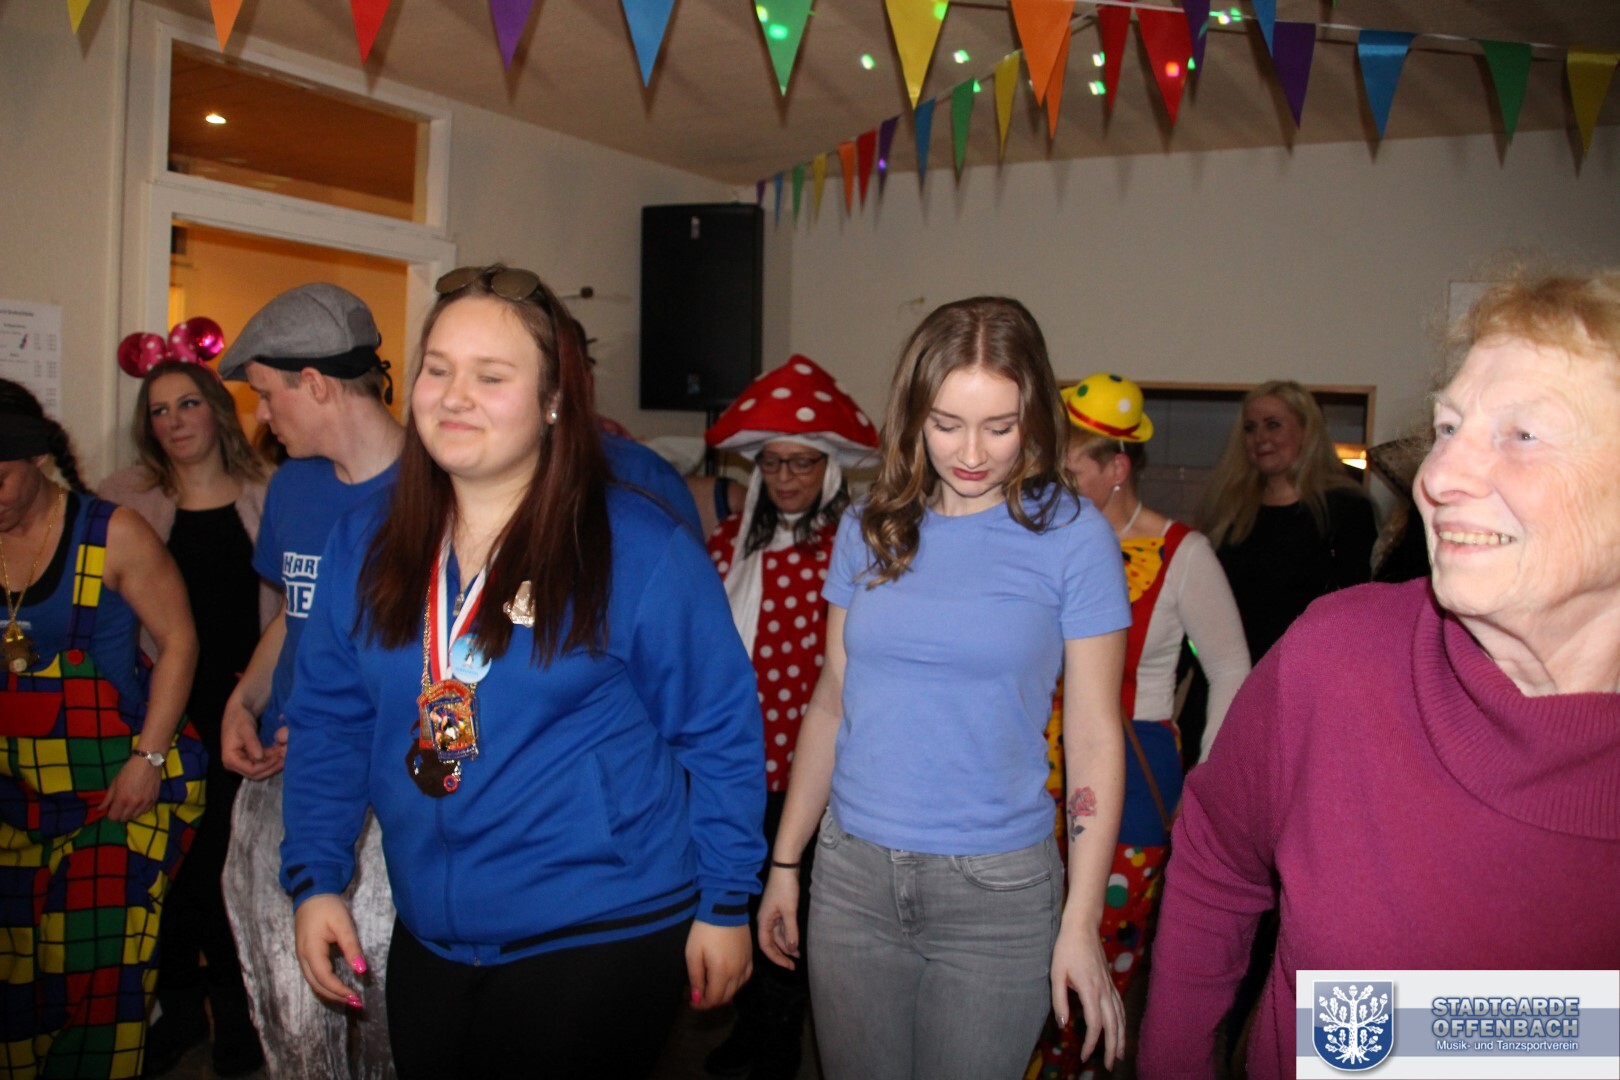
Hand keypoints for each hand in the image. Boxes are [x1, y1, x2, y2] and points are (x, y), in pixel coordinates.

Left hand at [100, 755, 161, 821]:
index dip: (110, 814)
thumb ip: (108, 798)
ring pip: (135, 816)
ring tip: (130, 804)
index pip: (113, 817)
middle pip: (124, 819)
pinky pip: (145, 811)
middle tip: (120, 806)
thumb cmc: (129, 770)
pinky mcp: (154, 800)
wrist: (148, 762)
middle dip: (120, 814)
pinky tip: (139, 802)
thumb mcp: (115, 782)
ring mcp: (145, 803)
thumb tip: (100, 809)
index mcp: (122, 799)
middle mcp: (134, 804)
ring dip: (131, 813)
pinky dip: (141, 809)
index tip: (111, 808)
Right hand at [221, 696, 283, 779]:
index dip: (267, 765)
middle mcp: (233, 764)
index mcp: (230, 758)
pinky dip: (271, 759)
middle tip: (285, 757)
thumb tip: (259, 757)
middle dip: (272, 766)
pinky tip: (280, 752)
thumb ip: (252, 743)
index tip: (279, 757)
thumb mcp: (246, 728)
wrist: (239, 711)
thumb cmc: (240, 717)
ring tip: (285, 753)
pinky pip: (261, 764)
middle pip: (256, 774)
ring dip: (273, 763)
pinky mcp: (247, 759)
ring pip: (260, 771)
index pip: (251, 770)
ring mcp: (240, 763)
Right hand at [294, 894, 367, 1007]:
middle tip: (356, 1003)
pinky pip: (313, 975)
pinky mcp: (305, 954)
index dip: (340, 990)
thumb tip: (361, 970)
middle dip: (336, 996)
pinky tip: (338, 987)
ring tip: (349, 999)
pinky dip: (325, 985)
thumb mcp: (343, 925)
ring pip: (313, 982)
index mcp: (311, 950)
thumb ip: (352, 948)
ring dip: (330, 993)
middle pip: (317, 985)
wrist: (311, 893)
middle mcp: (303, 957)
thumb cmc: (328, 907)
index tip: (356, 997)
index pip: (325, 978)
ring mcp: (302, 956)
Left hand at [686, 921, 751, 1009]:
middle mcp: (736, 972)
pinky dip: (736, 984)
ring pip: (736, 989)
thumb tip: (697, 998)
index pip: (713, 999)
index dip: (702, 1004)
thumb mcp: (693, 953)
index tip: (692, 1002)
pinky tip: (728, 980)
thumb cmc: (704, 930)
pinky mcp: (750, 957)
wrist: (725, 908)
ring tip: (711, 988)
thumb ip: (696, 977)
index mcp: (721, 972)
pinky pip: (745, 978)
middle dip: (711, 1001)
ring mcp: (745, 964)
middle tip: (699, 996)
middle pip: (725, 997)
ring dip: (723, 993)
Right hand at [757, 866, 801, 969]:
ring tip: (798, 954)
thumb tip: (792, 949)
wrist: (785, 867)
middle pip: (771, 943)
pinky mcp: (779, 910)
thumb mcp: (789, 911)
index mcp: (763, 922)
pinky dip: (788, 935)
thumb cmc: (785, 888)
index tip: (789, 966)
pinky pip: (782, 927)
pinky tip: (796, 940)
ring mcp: (772, 915)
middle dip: (782, 954)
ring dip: (787, 945)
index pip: (766, 946)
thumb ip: (790, 931)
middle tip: (794, 964)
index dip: (777, 958)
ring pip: (777, 936)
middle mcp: (765, 920)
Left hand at [1050, 921, 1124, 1067]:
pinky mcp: (1110, 982)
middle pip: (1113, 1025)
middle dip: (1112, 1048)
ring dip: (1121, 1037)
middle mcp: (1104, 990)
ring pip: (1120, 1017)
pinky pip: (1120, 1007)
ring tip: (1120, 1054)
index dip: (1091, 1043)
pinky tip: (1120, 1029)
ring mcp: (1110, 986)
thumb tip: (1063, 1024)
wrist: (1082, 927)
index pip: (1095, 1025)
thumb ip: (1059, 1000)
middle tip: (1109, 1066)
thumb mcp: (1056, 973)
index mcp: (1091, 990)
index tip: (1083, 1056)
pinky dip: (1122, 1022)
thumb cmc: (1066, 949)